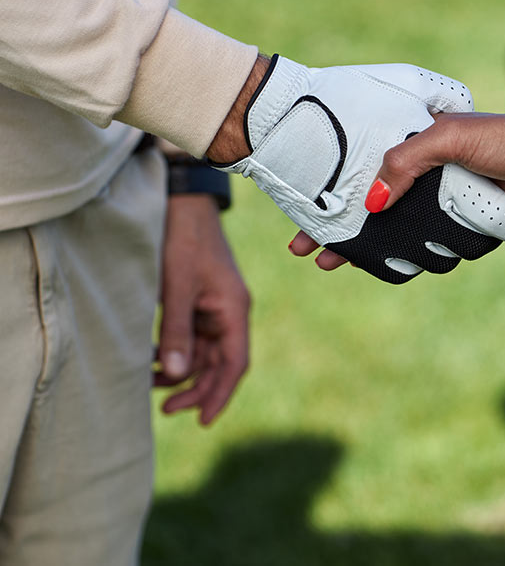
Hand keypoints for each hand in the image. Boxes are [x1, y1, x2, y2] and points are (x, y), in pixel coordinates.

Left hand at [157, 194, 249, 424]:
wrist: (182, 201)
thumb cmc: (183, 239)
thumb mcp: (176, 287)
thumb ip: (176, 332)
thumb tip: (176, 375)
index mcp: (234, 309)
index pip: (235, 364)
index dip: (221, 394)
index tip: (201, 420)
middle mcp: (229, 312)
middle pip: (220, 364)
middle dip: (196, 389)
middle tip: (166, 410)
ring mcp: (215, 307)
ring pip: (204, 353)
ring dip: (183, 373)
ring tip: (152, 385)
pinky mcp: (199, 301)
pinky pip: (192, 337)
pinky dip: (175, 353)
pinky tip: (153, 360)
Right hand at [212, 55, 504, 283]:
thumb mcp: (449, 138)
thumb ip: (407, 162)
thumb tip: (373, 202)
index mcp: (413, 143)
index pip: (360, 171)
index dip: (328, 196)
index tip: (303, 223)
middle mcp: (423, 169)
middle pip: (370, 203)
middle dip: (340, 228)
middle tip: (311, 255)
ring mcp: (443, 195)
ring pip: (397, 226)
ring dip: (371, 245)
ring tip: (341, 263)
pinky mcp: (465, 216)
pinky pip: (430, 239)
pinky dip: (411, 251)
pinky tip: (392, 263)